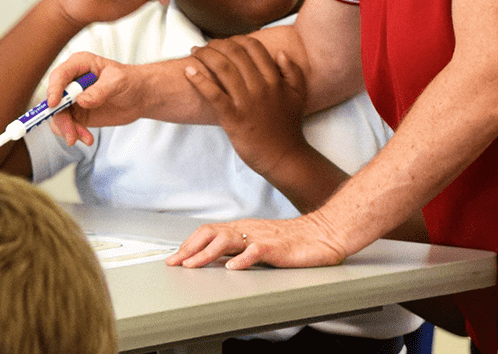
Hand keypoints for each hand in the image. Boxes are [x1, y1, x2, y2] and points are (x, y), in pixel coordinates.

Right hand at [45, 52, 147, 145]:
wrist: (140, 96)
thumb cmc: (130, 81)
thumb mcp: (118, 81)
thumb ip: (100, 90)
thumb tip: (81, 101)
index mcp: (79, 64)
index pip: (60, 75)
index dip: (54, 89)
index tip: (54, 104)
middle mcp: (72, 81)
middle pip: (55, 99)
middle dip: (60, 118)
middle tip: (71, 133)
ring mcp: (73, 99)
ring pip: (58, 116)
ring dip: (67, 129)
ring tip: (86, 138)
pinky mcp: (77, 114)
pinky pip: (67, 125)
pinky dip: (73, 133)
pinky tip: (87, 138)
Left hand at [165, 213, 348, 269]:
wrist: (324, 233)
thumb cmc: (294, 240)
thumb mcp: (260, 242)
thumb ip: (240, 247)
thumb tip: (216, 257)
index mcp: (243, 228)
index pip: (209, 231)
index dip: (189, 244)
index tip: (174, 258)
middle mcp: (248, 229)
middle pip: (211, 233)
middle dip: (189, 248)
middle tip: (174, 263)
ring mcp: (261, 237)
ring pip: (227, 241)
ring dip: (206, 254)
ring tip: (193, 265)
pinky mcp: (277, 247)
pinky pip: (256, 251)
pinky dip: (242, 260)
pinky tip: (232, 268)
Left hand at [186, 36, 308, 179]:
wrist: (283, 157)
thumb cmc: (289, 127)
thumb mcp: (299, 95)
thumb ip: (293, 72)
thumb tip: (280, 53)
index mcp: (275, 80)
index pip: (254, 48)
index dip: (237, 39)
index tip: (226, 41)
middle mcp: (261, 87)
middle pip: (235, 54)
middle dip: (217, 44)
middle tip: (205, 45)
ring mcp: (246, 102)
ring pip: (223, 69)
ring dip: (205, 56)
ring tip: (195, 52)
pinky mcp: (233, 118)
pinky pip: (213, 94)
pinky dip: (199, 80)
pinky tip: (188, 71)